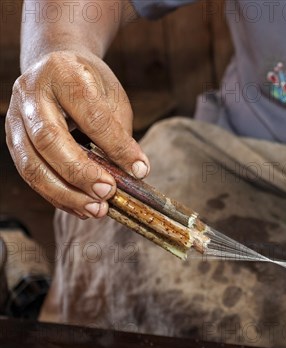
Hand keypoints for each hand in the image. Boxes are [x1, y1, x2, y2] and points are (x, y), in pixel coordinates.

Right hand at [5, 50, 148, 217]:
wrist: (54, 65)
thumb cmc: (90, 84)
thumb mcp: (112, 98)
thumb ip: (119, 133)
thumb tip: (134, 172)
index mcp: (63, 73)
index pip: (90, 115)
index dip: (116, 146)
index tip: (140, 170)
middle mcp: (31, 93)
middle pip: (50, 140)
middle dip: (81, 173)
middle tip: (109, 193)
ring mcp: (15, 117)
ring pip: (32, 164)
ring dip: (65, 193)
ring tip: (96, 209)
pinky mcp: (12, 140)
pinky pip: (30, 175)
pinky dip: (57, 196)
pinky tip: (82, 207)